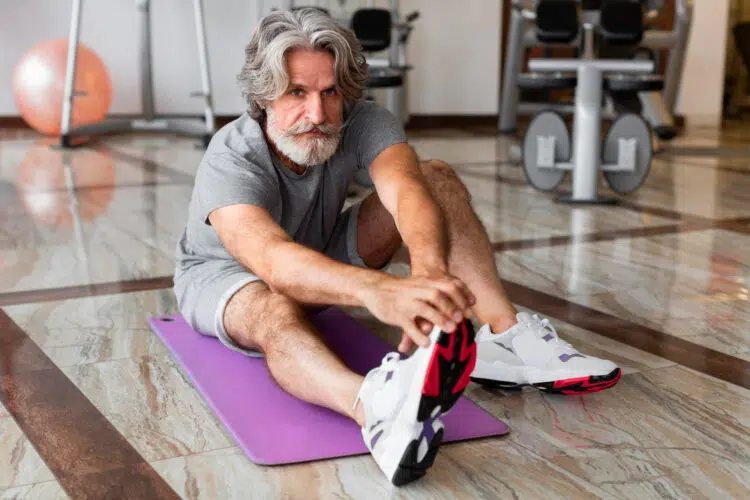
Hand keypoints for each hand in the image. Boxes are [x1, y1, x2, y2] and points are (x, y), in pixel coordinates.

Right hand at [359, 273, 474, 351]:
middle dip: (452, 308)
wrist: (375, 288)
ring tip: (449, 330)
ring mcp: (406, 302)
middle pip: (438, 295)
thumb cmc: (402, 289)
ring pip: (425, 308)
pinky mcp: (396, 314)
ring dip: (440, 319)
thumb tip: (464, 305)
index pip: (448, 284)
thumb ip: (440, 292)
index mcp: (425, 282)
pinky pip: (408, 325)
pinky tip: (426, 342)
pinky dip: (418, 335)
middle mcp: (417, 290)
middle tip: (460, 320)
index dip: (462, 295)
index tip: (470, 307)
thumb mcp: (421, 284)